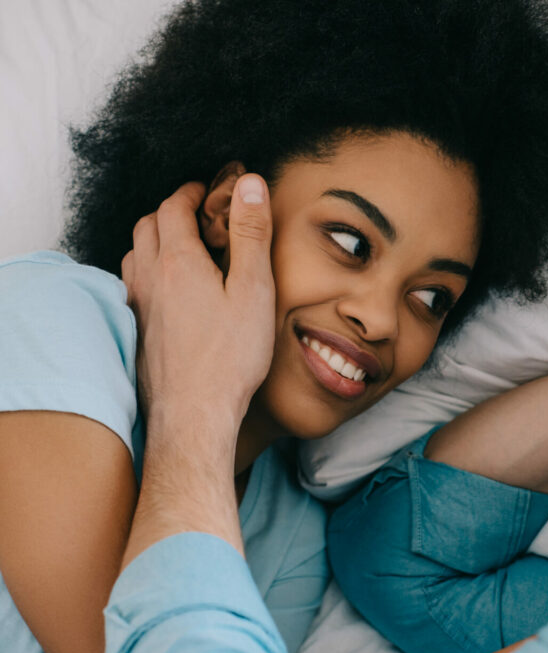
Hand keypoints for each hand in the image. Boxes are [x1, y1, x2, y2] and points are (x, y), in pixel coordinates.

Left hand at [121, 175, 274, 437]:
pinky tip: (169, 290)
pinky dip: (148, 272)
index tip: (210, 190)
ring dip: (155, 240)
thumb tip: (250, 183)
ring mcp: (138, 306)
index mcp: (179, 262)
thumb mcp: (254, 289)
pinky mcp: (136, 331)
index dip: (192, 192)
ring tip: (184, 248)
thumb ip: (251, 234)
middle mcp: (150, 278)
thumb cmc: (230, 356)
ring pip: (134, 255)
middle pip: (147, 226)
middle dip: (171, 211)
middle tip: (198, 214)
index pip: (174, 207)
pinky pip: (133, 285)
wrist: (194, 414)